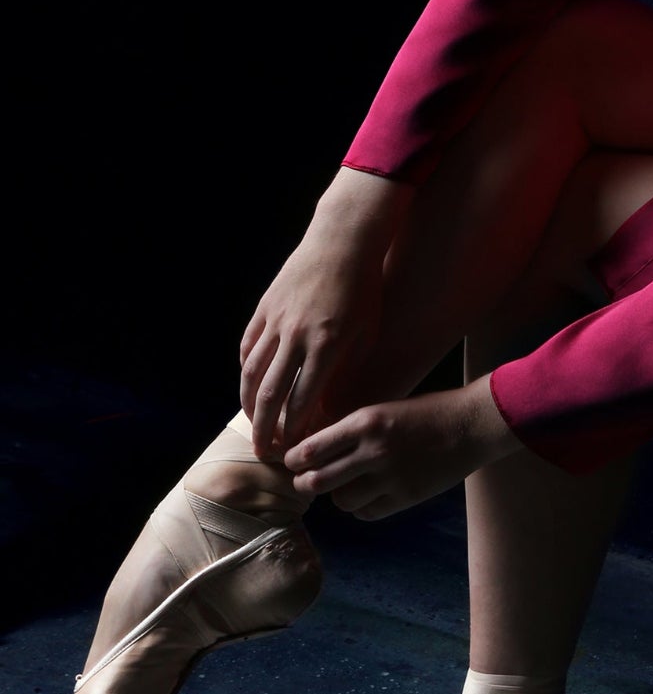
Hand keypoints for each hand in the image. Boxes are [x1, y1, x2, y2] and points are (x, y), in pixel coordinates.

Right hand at [239, 168, 413, 460]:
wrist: (342, 241)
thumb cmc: (364, 289)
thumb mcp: (366, 334)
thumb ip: (347, 371)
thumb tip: (330, 409)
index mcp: (326, 345)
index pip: (302, 400)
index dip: (294, 430)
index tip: (293, 449)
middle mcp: (296, 335)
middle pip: (270, 394)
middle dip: (264, 429)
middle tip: (263, 452)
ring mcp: (276, 320)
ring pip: (252, 372)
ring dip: (250, 404)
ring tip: (254, 425)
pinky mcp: (264, 307)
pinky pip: (248, 346)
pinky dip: (245, 371)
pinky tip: (250, 387)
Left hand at [282, 374, 522, 521]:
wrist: (470, 425)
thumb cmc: (426, 412)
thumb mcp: (383, 409)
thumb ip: (351, 430)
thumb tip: (314, 450)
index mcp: (364, 421)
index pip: (310, 449)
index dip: (293, 460)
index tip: (290, 462)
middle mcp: (373, 450)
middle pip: (317, 481)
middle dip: (306, 483)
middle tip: (306, 482)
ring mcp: (390, 476)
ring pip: (341, 501)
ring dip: (339, 496)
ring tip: (348, 486)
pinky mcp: (406, 497)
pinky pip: (367, 513)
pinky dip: (363, 508)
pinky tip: (370, 495)